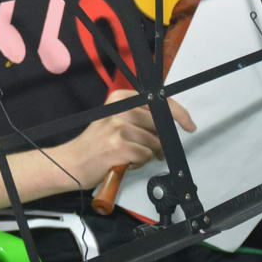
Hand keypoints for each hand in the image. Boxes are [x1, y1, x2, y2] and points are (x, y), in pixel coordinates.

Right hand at [57, 89, 195, 189]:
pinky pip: (145, 155)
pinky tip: (126, 161)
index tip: (189, 124)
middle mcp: (119, 110)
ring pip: (154, 142)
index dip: (179, 114)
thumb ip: (139, 117)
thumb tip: (168, 123)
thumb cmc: (95, 144)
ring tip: (131, 155)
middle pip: (159, 124)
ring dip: (148, 154)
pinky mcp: (119, 146)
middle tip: (153, 150)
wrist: (72, 162)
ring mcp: (119, 128)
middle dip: (161, 141)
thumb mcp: (114, 120)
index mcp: (120, 99)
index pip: (159, 102)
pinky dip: (140, 162)